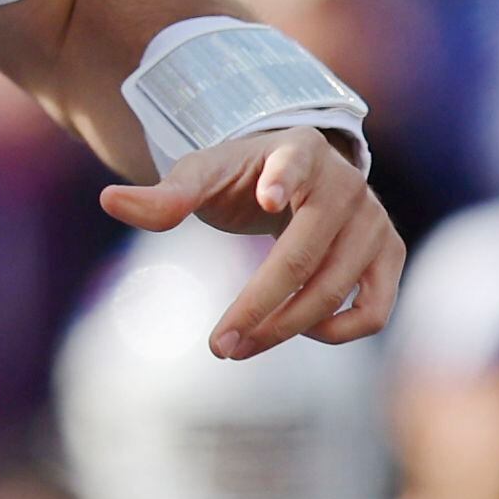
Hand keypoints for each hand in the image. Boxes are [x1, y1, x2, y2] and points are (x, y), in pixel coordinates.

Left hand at [99, 127, 402, 353]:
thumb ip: (163, 194)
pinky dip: (341, 331)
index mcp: (299, 150)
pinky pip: (375, 309)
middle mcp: (347, 184)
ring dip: (286, 329)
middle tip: (218, 347)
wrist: (297, 177)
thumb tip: (109, 200)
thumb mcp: (201, 175)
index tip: (265, 196)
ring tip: (239, 347)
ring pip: (337, 292)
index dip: (282, 178)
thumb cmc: (242, 176)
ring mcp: (374, 221)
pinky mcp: (389, 256)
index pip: (293, 164)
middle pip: (304, 257)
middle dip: (258, 307)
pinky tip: (299, 331)